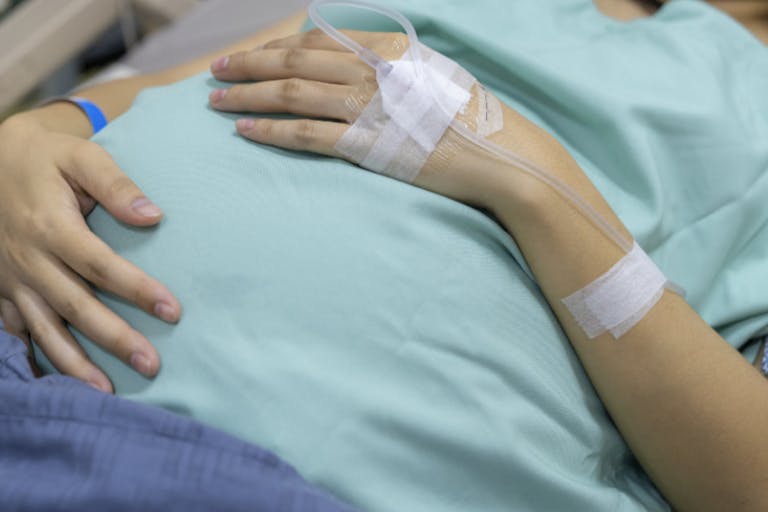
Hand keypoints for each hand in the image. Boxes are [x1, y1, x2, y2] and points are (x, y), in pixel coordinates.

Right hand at [0, 114, 181, 391]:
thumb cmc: (43, 158)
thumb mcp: (79, 156)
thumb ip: (115, 184)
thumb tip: (153, 216)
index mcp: (51, 226)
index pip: (101, 266)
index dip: (137, 290)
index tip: (173, 311)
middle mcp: (29, 259)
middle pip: (76, 306)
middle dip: (114, 339)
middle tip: (152, 365)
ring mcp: (9, 279)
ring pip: (43, 328)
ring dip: (74, 363)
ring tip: (106, 393)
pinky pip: (14, 330)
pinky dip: (36, 357)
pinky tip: (57, 383)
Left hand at [208, 30, 560, 209]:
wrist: (501, 155)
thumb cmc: (472, 116)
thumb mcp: (432, 73)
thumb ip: (390, 64)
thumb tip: (356, 64)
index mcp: (386, 47)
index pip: (314, 41)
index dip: (274, 47)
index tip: (248, 55)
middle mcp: (369, 70)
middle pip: (293, 62)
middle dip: (247, 65)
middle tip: (215, 71)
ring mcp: (366, 107)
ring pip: (291, 94)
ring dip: (247, 96)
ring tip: (215, 102)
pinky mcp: (366, 145)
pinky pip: (305, 134)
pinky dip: (270, 131)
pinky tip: (244, 132)